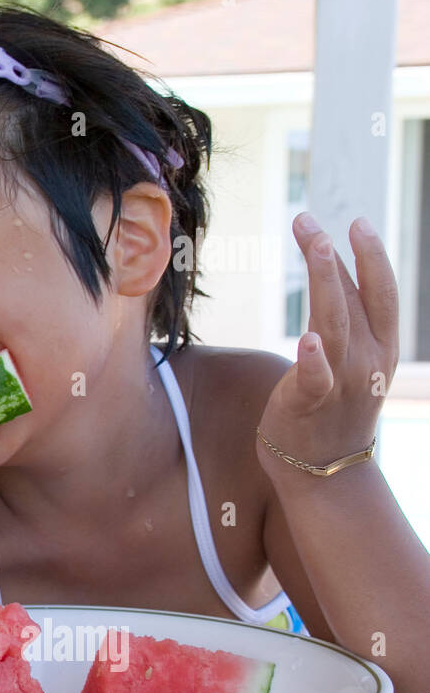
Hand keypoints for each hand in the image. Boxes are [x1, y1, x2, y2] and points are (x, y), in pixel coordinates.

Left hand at [258, 214, 398, 477]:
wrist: (325, 471)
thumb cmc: (330, 406)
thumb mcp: (349, 357)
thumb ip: (343, 317)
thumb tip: (333, 268)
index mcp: (381, 348)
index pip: (379, 293)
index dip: (371, 257)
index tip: (355, 222)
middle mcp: (368, 362)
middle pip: (357, 301)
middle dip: (340, 259)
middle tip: (316, 224)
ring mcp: (342, 384)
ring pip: (336, 327)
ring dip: (327, 285)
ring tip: (317, 249)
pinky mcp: (310, 405)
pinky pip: (315, 379)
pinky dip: (314, 360)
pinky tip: (310, 339)